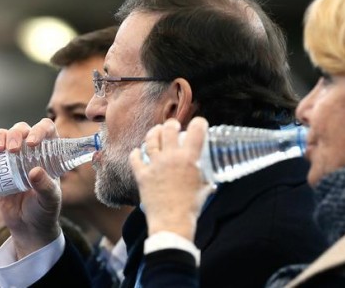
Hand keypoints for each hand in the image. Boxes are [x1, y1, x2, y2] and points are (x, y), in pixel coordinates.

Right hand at [0, 118, 61, 258]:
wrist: (27, 226)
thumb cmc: (44, 211)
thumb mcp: (49, 200)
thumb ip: (45, 187)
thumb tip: (35, 171)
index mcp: (49, 154)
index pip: (47, 129)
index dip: (40, 129)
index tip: (32, 143)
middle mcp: (31, 152)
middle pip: (22, 130)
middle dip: (15, 134)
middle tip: (12, 151)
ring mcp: (13, 158)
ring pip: (5, 135)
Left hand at [129, 117, 212, 240]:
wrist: (172, 222)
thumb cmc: (191, 207)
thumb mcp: (204, 189)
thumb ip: (205, 180)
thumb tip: (209, 180)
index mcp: (189, 158)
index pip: (196, 130)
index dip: (199, 123)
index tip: (199, 124)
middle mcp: (171, 157)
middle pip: (169, 129)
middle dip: (173, 124)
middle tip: (174, 127)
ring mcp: (154, 164)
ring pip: (151, 139)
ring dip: (154, 132)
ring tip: (156, 131)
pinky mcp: (142, 175)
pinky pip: (135, 158)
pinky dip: (136, 153)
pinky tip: (137, 152)